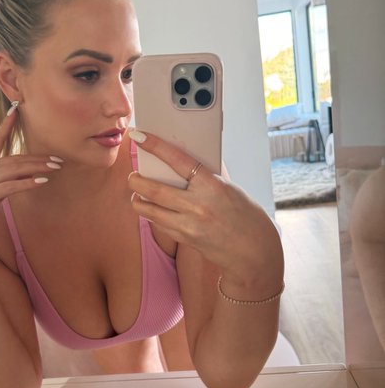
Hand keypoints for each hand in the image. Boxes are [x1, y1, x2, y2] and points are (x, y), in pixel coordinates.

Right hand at [0, 110, 59, 247]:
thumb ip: (7, 179)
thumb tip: (29, 172)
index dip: (6, 126)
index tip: (15, 111)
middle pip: (14, 158)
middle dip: (37, 158)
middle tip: (58, 158)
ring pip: (15, 169)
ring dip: (37, 167)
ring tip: (55, 167)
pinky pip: (12, 186)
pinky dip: (28, 182)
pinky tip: (42, 181)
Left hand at [128, 131, 283, 294]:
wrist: (254, 251)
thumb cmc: (245, 215)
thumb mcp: (229, 188)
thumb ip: (206, 175)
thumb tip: (182, 158)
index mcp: (212, 186)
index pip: (178, 160)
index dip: (156, 146)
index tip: (139, 136)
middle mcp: (198, 205)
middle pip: (154, 189)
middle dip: (136, 180)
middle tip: (133, 175)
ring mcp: (190, 225)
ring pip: (150, 210)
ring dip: (137, 200)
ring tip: (136, 194)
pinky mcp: (185, 239)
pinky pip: (159, 224)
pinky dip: (152, 215)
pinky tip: (152, 210)